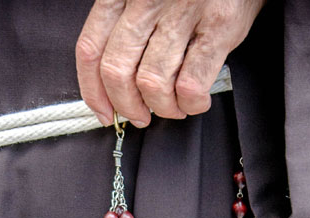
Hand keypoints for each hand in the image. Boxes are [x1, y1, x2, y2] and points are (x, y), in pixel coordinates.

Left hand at [76, 0, 265, 126]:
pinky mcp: (218, 25)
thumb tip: (113, 85)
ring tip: (174, 107)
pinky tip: (195, 101)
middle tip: (140, 115)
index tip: (104, 112)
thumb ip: (126, 27)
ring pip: (152, 83)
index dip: (94, 92)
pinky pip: (190, 84)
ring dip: (162, 108)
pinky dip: (190, 103)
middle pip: (117, 72)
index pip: (91, 50)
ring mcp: (183, 10)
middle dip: (127, 106)